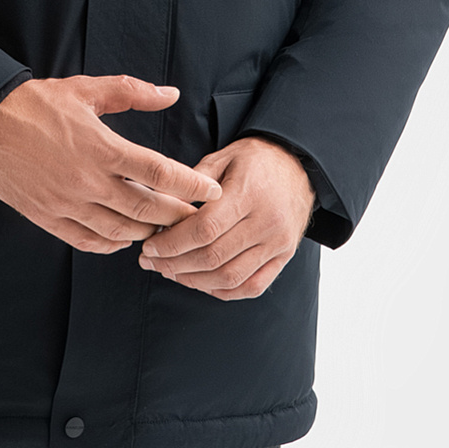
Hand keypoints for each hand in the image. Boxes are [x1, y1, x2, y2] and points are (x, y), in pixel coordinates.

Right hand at [0, 74, 223, 252]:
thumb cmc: (36, 103)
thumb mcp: (86, 89)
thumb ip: (132, 92)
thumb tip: (171, 94)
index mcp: (101, 147)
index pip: (158, 172)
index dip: (190, 185)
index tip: (211, 192)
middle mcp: (86, 180)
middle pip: (145, 208)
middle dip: (177, 216)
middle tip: (197, 219)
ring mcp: (65, 203)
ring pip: (118, 230)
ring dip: (146, 233)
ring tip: (164, 230)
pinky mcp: (46, 217)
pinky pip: (86, 240)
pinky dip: (110, 244)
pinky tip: (123, 239)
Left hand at [137, 137, 315, 300]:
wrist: (298, 164)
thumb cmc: (255, 159)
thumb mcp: (223, 157)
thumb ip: (194, 182)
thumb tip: (163, 207)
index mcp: (247, 193)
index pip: (204, 229)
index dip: (172, 243)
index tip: (149, 247)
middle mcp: (266, 222)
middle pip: (213, 256)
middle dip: (175, 263)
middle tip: (151, 262)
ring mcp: (277, 243)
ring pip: (230, 277)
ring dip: (194, 281)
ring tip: (170, 271)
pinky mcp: (284, 257)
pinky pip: (252, 286)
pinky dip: (223, 290)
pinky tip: (201, 282)